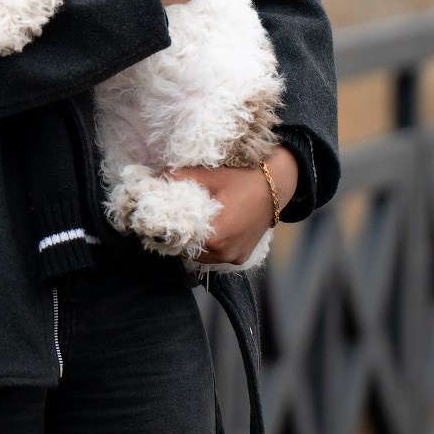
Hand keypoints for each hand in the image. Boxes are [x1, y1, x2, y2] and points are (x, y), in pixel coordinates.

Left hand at [167, 145, 297, 264]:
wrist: (278, 183)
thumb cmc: (243, 178)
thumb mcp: (209, 175)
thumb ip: (179, 177)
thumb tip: (155, 177)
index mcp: (215, 237)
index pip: (178, 241)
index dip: (167, 229)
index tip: (161, 217)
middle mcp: (225, 254)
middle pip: (188, 251)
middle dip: (180, 236)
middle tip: (175, 217)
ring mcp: (235, 257)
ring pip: (202, 256)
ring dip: (195, 243)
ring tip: (192, 222)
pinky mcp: (242, 257)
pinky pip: (217, 256)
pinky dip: (210, 246)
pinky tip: (208, 228)